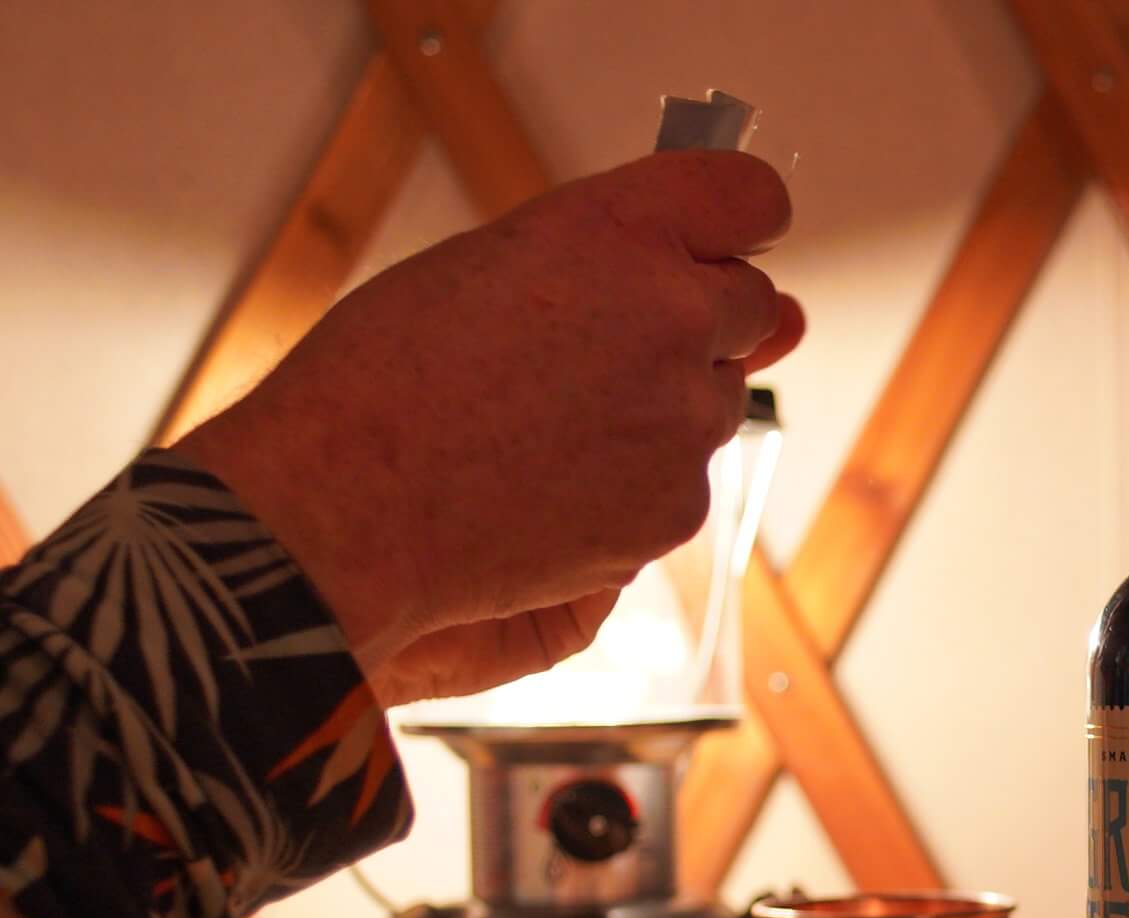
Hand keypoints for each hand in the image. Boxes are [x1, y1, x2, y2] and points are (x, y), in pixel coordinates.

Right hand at [178, 149, 805, 701]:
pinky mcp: (680, 504)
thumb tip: (779, 314)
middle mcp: (674, 317)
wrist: (345, 506)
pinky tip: (552, 485)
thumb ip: (628, 264)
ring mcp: (684, 418)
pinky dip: (637, 483)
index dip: (734, 223)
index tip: (715, 243)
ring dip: (661, 406)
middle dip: (696, 322)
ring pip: (716, 398)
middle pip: (749, 304)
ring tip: (548, 427)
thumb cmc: (389, 376)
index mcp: (620, 231)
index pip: (751, 197)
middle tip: (598, 352)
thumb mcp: (496, 265)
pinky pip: (683, 479)